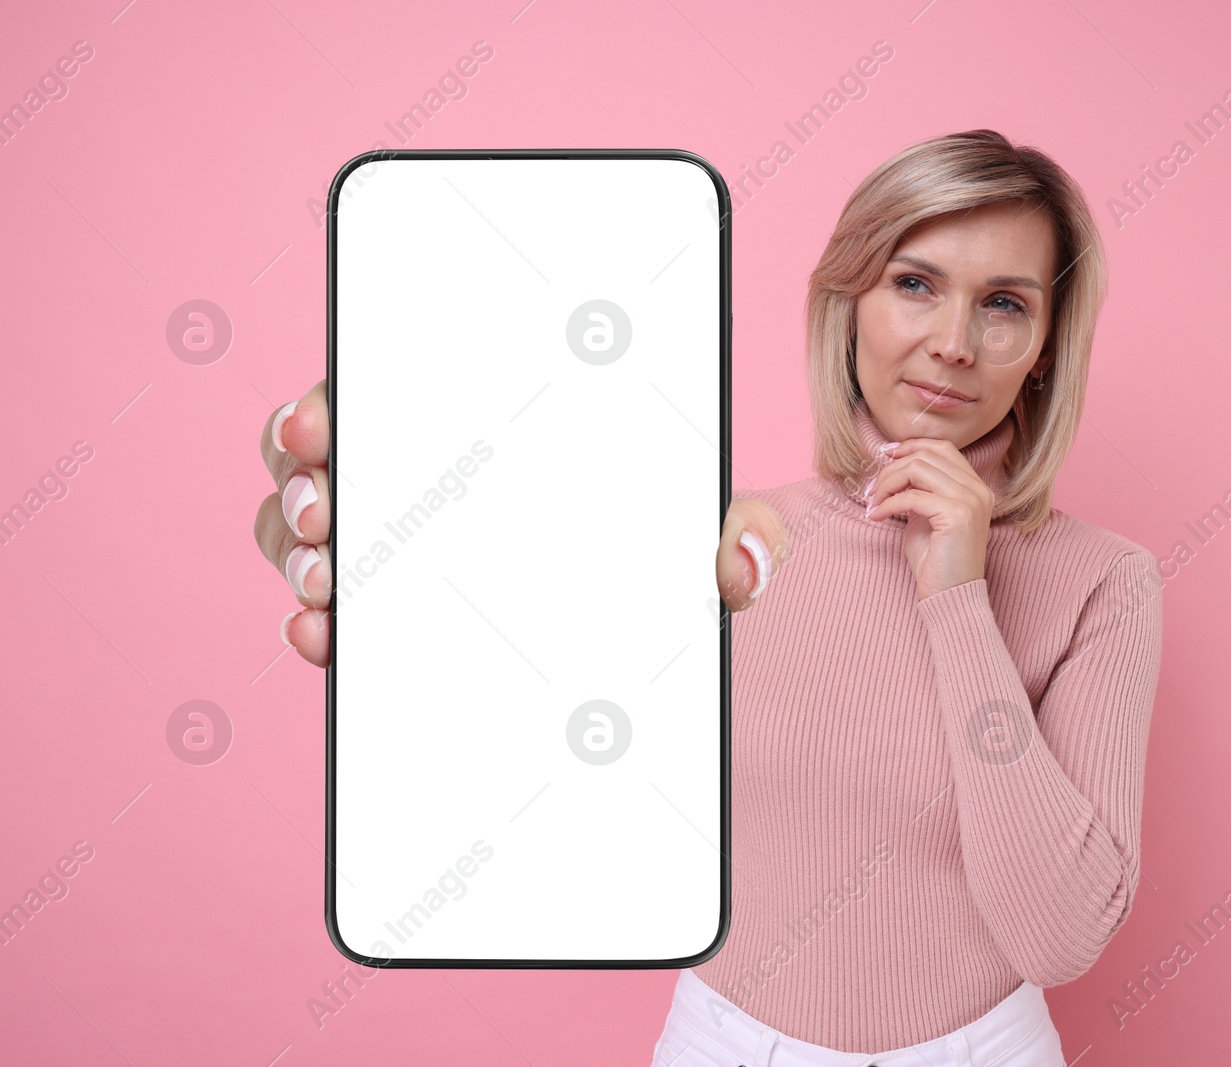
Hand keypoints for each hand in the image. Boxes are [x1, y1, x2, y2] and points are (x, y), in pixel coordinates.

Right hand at [256, 381, 785, 666]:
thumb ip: (739, 530)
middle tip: (324, 510)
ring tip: (329, 583)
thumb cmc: (653, 543)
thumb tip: (745, 563)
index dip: (328, 399)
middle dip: (299, 479)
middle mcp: (416, 472)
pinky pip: (324, 613)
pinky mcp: (382, 615)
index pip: (376, 386)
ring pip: (300, 532)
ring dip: (297, 553)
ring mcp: (391, 545)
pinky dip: (314, 625)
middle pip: (314, 459)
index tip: (320, 424)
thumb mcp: (699, 525)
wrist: (639, 633)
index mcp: (473, 418)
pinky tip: (324, 641)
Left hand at [865, 439, 991, 600]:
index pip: (943, 448)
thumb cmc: (935, 561)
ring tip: (873, 502)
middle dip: (891, 468)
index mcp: (976, 487)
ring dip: (887, 483)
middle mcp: (978, 490)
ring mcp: (971, 501)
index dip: (911, 446)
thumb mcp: (926, 516)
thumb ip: (919, 489)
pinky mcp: (957, 516)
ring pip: (918, 469)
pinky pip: (911, 497)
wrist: (950, 596)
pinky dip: (887, 504)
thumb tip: (894, 466)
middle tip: (871, 490)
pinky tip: (876, 516)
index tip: (885, 454)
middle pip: (927, 456)